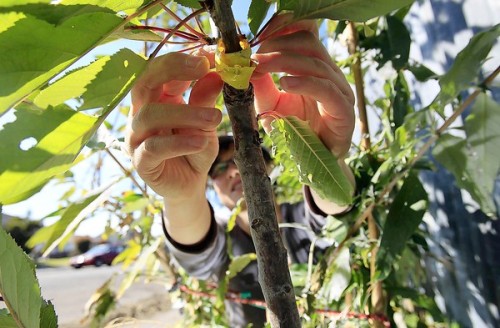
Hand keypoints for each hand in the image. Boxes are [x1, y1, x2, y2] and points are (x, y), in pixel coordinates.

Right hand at [126, 52, 222, 200]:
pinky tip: (201, 142)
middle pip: (144, 81)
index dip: (184, 59)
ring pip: (150, 115)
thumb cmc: (195, 148)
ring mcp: (137, 137)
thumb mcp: (206, 122)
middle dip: (172, 69)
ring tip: (215, 118)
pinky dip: (179, 143)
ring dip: (185, 113)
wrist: (190, 185)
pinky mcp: (140, 161)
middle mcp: (142, 112)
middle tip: (204, 68)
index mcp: (157, 98)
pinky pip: (154, 148)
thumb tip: (216, 73)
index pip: (161, 69)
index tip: (212, 56)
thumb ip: (206, 99)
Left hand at [251, 15, 354, 158]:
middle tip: (253, 55)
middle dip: (277, 44)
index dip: (283, 29)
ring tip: (260, 66)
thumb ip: (261, 85)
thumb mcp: (271, 105)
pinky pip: (325, 89)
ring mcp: (340, 91)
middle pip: (308, 42)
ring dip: (283, 60)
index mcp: (315, 68)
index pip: (304, 35)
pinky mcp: (344, 111)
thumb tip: (246, 65)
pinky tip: (285, 83)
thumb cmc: (295, 131)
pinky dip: (304, 82)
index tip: (255, 35)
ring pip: (315, 63)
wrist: (313, 163)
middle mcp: (330, 74)